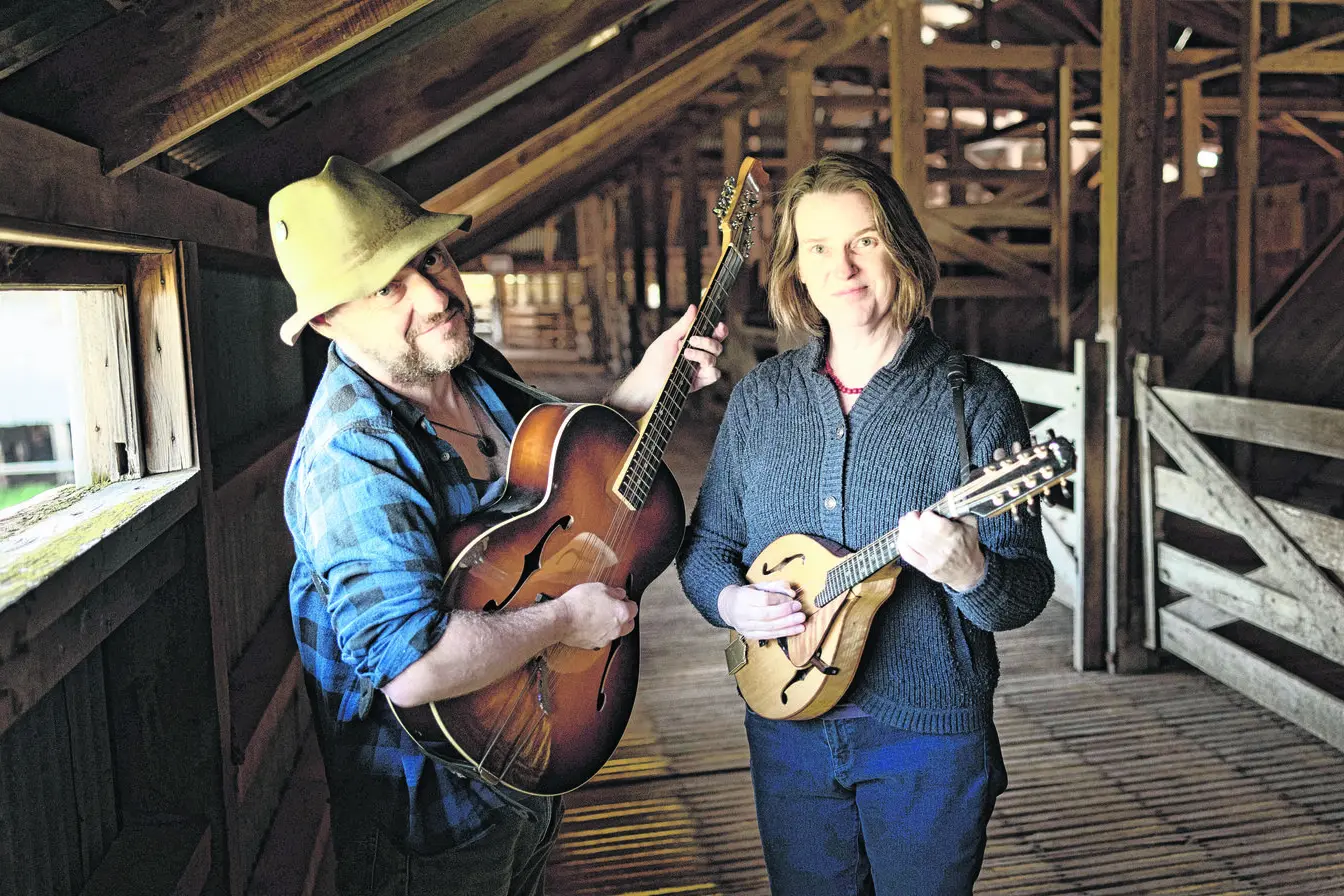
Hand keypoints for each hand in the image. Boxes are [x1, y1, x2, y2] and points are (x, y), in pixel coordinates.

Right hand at [558, 583, 636, 648]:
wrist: (561, 619)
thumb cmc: (578, 603)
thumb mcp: (598, 587)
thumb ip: (613, 591)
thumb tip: (619, 594)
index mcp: (621, 613)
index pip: (634, 608)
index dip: (627, 602)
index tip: (621, 599)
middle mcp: (617, 629)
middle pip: (629, 624)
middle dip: (625, 616)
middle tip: (614, 608)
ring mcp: (606, 638)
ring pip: (616, 633)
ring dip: (613, 625)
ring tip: (601, 616)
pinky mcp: (595, 644)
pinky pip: (603, 638)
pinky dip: (600, 632)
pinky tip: (592, 624)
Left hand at [607, 305, 727, 414]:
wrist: (648, 383)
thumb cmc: (655, 360)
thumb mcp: (668, 338)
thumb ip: (683, 324)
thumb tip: (694, 307)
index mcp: (693, 342)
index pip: (712, 334)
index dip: (720, 330)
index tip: (719, 325)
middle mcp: (699, 354)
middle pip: (717, 345)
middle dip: (708, 342)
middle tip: (692, 340)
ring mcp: (700, 368)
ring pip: (714, 359)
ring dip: (702, 355)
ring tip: (685, 355)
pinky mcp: (700, 381)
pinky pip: (714, 375)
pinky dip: (709, 371)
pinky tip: (696, 369)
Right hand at [718, 581, 804, 639]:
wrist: (728, 607)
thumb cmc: (747, 594)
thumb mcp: (758, 585)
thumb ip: (775, 586)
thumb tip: (791, 593)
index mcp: (743, 597)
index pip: (764, 600)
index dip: (780, 600)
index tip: (793, 600)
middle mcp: (742, 613)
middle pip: (767, 615)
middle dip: (786, 613)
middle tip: (800, 611)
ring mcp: (745, 626)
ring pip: (769, 627)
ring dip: (788, 625)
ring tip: (802, 622)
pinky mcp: (749, 635)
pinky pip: (769, 635)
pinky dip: (784, 633)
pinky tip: (796, 630)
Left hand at [895, 510, 985, 591]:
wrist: (969, 572)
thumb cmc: (968, 545)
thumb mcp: (970, 524)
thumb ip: (959, 508)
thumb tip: (949, 495)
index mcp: (954, 536)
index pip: (932, 523)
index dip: (926, 515)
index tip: (928, 514)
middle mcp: (943, 550)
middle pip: (918, 532)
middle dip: (910, 520)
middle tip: (912, 516)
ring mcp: (933, 561)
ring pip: (910, 543)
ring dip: (903, 530)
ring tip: (906, 523)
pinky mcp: (926, 569)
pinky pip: (907, 555)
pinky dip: (902, 543)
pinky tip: (904, 536)